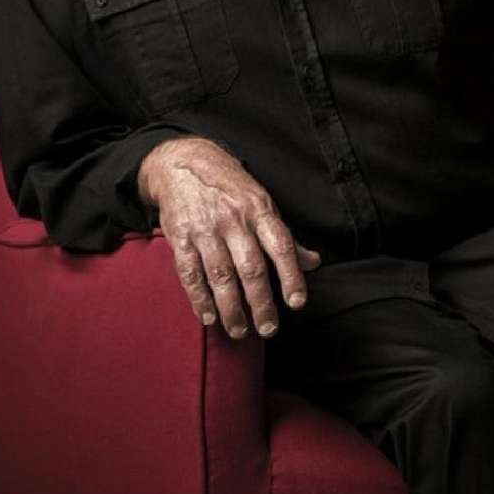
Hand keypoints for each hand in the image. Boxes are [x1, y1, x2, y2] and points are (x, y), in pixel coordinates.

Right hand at [138, 137, 320, 338]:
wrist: (182, 163)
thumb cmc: (229, 188)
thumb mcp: (261, 203)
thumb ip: (285, 237)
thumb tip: (313, 262)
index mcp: (259, 210)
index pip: (281, 246)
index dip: (291, 276)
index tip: (297, 303)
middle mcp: (234, 220)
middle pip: (251, 268)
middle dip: (261, 303)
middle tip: (268, 329)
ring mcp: (205, 229)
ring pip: (221, 275)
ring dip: (231, 308)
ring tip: (240, 330)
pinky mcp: (180, 237)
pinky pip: (190, 273)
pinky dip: (199, 298)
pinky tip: (208, 316)